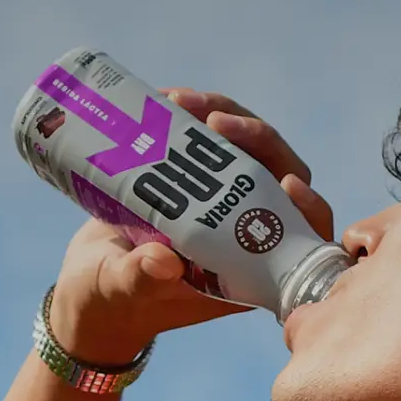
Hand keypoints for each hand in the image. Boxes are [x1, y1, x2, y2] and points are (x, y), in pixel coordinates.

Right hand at [46, 89, 336, 367]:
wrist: (93, 284)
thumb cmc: (116, 301)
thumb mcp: (123, 289)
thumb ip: (143, 278)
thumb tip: (163, 262)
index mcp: (249, 271)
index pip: (300, 236)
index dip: (307, 209)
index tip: (289, 183)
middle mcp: (246, 232)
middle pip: (281, 175)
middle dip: (257, 139)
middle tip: (213, 119)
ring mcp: (225, 200)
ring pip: (250, 148)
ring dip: (224, 116)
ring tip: (178, 100)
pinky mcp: (199, 176)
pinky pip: (213, 139)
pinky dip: (195, 115)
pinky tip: (168, 99)